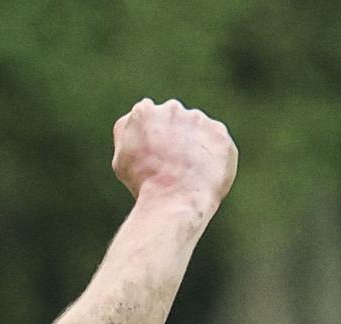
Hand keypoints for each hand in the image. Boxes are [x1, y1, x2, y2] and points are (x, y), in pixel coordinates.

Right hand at [111, 98, 236, 214]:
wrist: (174, 198)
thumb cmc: (143, 183)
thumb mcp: (120, 159)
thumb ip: (128, 134)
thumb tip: (136, 124)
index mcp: (144, 111)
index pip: (148, 119)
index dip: (150, 140)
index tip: (151, 157)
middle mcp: (172, 109)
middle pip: (174, 122)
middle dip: (173, 138)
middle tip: (170, 166)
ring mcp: (199, 120)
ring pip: (197, 131)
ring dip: (194, 147)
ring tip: (187, 174)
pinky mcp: (220, 134)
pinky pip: (217, 144)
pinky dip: (212, 158)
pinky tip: (202, 175)